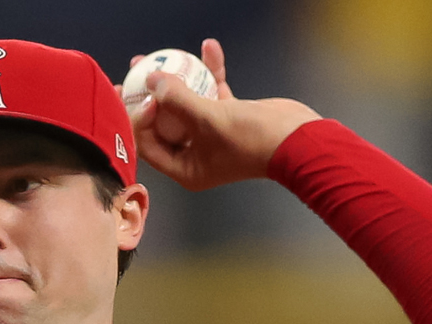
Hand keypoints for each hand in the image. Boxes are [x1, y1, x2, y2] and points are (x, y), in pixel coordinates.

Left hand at [125, 38, 320, 190]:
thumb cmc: (251, 140)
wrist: (299, 140)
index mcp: (185, 168)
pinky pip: (213, 92)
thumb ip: (177, 99)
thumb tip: (151, 80)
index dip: (137, 117)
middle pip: (163, 121)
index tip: (133, 91)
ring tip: (165, 54)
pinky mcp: (229, 116)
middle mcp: (195, 154)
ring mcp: (212, 135)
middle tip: (136, 69)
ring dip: (179, 78)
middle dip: (151, 93)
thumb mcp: (207, 119)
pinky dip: (211, 72)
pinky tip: (209, 48)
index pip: (148, 143)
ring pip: (187, 103)